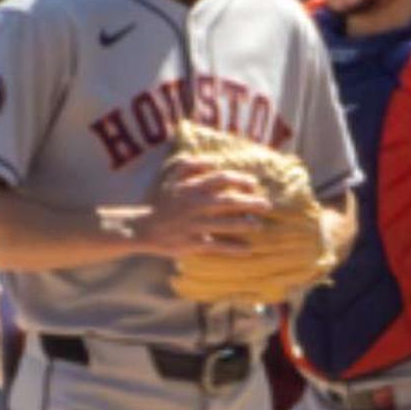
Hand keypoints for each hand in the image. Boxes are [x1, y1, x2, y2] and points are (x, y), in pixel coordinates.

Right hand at [113, 158, 270, 257]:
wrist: (143, 227)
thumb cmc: (160, 200)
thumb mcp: (169, 176)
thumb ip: (189, 164)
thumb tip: (212, 161)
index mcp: (192, 188)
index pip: (222, 179)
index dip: (241, 180)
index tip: (253, 184)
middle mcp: (196, 205)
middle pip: (230, 201)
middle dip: (251, 202)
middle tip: (267, 205)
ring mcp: (196, 225)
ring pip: (227, 224)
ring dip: (246, 224)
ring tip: (258, 225)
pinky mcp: (194, 242)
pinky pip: (218, 245)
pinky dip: (233, 248)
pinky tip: (247, 249)